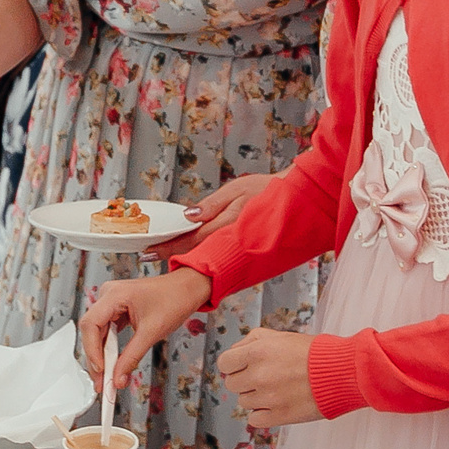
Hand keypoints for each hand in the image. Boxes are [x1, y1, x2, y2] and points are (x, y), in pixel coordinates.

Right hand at [79, 270, 211, 391]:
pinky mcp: (117, 309)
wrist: (188, 289)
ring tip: (106, 377)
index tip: (100, 370)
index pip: (91, 324)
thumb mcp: (152, 332)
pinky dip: (109, 348)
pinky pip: (108, 331)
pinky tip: (112, 363)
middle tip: (102, 382)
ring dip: (101, 355)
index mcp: (114, 294)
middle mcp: (109, 295)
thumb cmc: (175, 298)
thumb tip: (118, 377)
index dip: (92, 350)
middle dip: (95, 358)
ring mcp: (112, 302)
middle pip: (91, 330)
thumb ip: (132, 357)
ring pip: (98, 333)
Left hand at [144, 173, 271, 261]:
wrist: (299, 202)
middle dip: (173, 256)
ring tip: (167, 258)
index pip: (191, 240)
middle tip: (151, 257)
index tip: (149, 250)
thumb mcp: (238, 189)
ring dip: (187, 259)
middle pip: (196, 254)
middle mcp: (233, 242)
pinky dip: (205, 259)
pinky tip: (194, 258)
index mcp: (229, 225)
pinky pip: (221, 259)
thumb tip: (188, 216)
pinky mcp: (247, 256)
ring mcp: (241, 252)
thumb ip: (212, 205)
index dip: (169, 246)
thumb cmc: (269, 191)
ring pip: (208, 259)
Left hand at [216, 329, 320, 427]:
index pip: (224, 363)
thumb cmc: (316, 353)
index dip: (233, 365)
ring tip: (277, 389)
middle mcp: (259, 374)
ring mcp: (268, 397)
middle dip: (245, 380)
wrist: (343, 372)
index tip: (243, 367)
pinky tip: (277, 404)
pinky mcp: (279, 416)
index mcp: (257, 351)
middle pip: (232, 384)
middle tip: (264, 377)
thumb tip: (235, 352)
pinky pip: (254, 419)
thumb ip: (252, 341)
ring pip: (244, 402)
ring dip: (256, 397)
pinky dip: (263, 414)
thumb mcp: (281, 336)